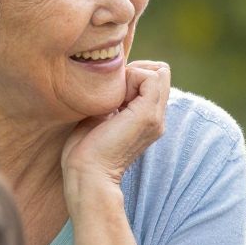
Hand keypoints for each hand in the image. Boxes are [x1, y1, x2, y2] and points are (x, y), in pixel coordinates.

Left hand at [61, 60, 169, 199]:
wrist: (88, 174)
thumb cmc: (84, 150)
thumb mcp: (101, 116)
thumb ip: (113, 99)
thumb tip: (111, 79)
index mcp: (147, 119)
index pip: (155, 79)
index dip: (134, 75)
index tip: (113, 92)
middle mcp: (157, 118)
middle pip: (161, 72)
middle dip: (136, 70)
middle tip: (114, 92)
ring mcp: (156, 117)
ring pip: (159, 72)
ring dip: (133, 74)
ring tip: (115, 97)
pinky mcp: (148, 115)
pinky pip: (152, 77)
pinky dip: (132, 77)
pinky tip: (116, 99)